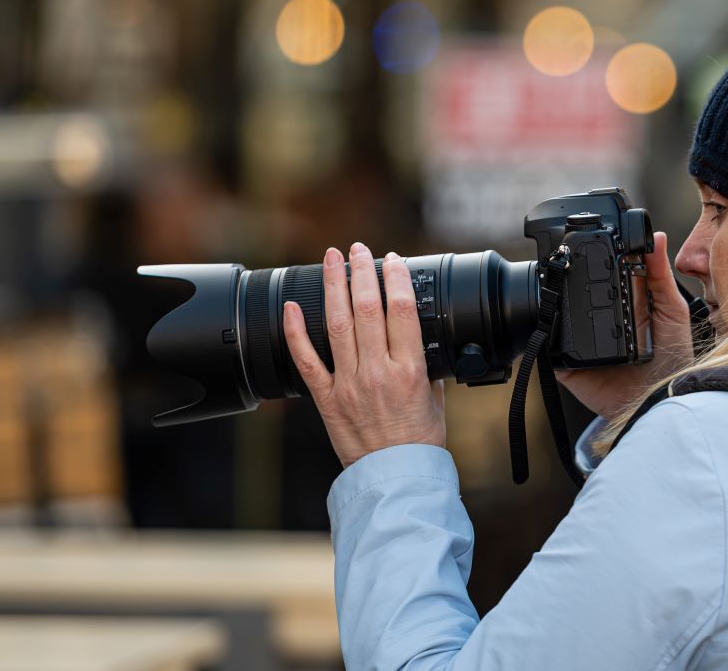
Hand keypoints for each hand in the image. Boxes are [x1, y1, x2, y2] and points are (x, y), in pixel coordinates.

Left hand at [282, 242, 445, 468]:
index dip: (396, 279)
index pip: (402, 311)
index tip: (393, 260)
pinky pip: (306, 361)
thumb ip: (426, 366)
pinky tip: (292, 307)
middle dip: (362, 272)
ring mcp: (349, 384)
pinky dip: (296, 332)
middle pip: (368, 309)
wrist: (395, 479)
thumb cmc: (420, 442)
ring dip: (334, 287)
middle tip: (358, 249)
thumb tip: (420, 339)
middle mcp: (377, 372)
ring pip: (337, 325)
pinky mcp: (327, 399)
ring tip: (331, 259)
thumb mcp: (435, 398)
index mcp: (410, 370)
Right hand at [556, 231, 694, 420]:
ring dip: (555, 304)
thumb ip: (661, 275)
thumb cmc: (674, 358)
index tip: (589, 238)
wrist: (662, 402)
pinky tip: (548, 324)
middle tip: (567, 261)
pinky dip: (544, 338)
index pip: (601, 276)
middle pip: (575, 294)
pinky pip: (548, 350)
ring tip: (557, 288)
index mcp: (622, 304)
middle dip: (569, 278)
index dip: (594, 259)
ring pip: (558, 317)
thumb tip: (658, 236)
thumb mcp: (673, 311)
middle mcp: (599, 321)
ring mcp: (582, 343)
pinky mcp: (569, 366)